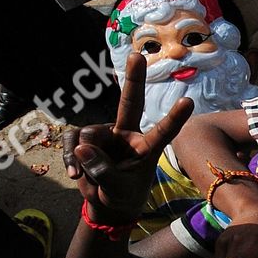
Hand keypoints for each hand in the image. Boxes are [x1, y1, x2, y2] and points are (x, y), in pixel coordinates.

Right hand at [65, 52, 191, 222]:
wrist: (106, 202)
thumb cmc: (122, 193)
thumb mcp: (117, 189)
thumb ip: (102, 170)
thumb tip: (82, 146)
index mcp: (146, 147)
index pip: (163, 131)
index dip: (174, 118)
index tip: (188, 102)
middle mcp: (127, 134)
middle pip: (130, 102)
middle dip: (134, 78)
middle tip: (137, 55)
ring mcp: (105, 134)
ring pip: (88, 136)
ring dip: (85, 160)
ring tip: (92, 177)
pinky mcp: (84, 140)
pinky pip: (72, 143)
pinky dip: (70, 159)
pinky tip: (73, 174)